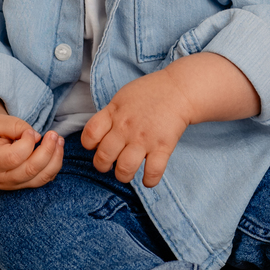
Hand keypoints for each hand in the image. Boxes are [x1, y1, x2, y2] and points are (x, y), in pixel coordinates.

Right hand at [0, 101, 63, 189]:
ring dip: (55, 159)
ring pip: (40, 179)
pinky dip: (53, 166)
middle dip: (48, 151)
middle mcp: (0, 178)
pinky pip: (42, 180)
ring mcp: (11, 185)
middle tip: (53, 134)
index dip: (27, 143)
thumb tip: (37, 137)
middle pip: (30, 171)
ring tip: (59, 140)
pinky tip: (55, 149)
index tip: (29, 131)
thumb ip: (15, 126)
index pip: (14, 158)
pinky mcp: (20, 185)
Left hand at [81, 53, 259, 188]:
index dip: (89, 145)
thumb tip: (100, 137)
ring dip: (123, 176)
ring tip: (127, 172)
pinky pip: (152, 172)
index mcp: (113, 113)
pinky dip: (149, 181)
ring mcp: (144, 139)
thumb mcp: (122, 97)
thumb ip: (109, 116)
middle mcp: (125, 128)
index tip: (97, 145)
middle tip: (111, 164)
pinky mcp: (163, 147)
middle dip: (103, 166)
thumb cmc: (150, 92)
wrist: (179, 89)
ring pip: (124, 169)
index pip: (89, 135)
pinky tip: (148, 178)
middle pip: (103, 157)